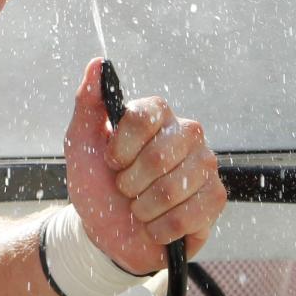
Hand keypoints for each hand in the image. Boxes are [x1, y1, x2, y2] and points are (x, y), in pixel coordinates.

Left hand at [64, 59, 226, 273]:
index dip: (122, 146)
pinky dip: (164, 227)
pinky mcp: (215, 198)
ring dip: (145, 207)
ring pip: (175, 187)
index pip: (145, 116)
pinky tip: (156, 225)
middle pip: (161, 154)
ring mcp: (204, 165)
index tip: (110, 160)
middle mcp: (186, 134)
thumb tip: (97, 63)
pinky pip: (193, 213)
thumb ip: (88, 101)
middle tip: (124, 188)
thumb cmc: (95, 181)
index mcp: (156, 115)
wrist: (105, 231)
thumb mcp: (80, 142)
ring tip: (140, 207)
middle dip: (131, 181)